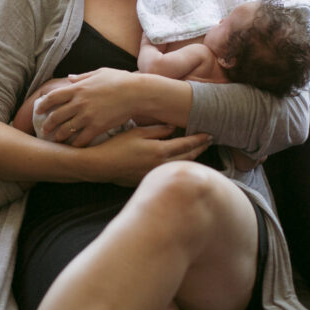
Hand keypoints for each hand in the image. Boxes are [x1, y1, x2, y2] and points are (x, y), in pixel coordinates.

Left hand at [36, 68, 140, 146]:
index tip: (39, 110)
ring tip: (57, 139)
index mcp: (78, 88)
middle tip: (45, 129)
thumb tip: (70, 77)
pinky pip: (81, 139)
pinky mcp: (97, 127)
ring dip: (59, 136)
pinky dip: (76, 144)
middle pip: (56, 116)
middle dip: (48, 124)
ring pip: (66, 130)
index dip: (43, 105)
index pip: (53, 97)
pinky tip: (74, 146)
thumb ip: (82, 77)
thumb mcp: (99, 73)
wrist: (137, 93)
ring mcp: (88, 116)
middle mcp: (80, 102)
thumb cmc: (120, 80)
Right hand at [83, 125, 213, 186]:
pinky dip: (179, 165)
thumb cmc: (116, 146)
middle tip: (209, 141)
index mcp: (159, 151)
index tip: (209, 133)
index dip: (199, 138)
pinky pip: (170, 171)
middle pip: (188, 157)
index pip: (186, 144)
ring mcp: (156, 175)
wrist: (100, 166)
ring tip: (199, 149)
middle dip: (200, 148)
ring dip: (192, 158)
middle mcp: (161, 165)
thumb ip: (158, 130)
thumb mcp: (137, 132)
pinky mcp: (149, 180)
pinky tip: (180, 160)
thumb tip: (173, 128)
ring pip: (181, 166)